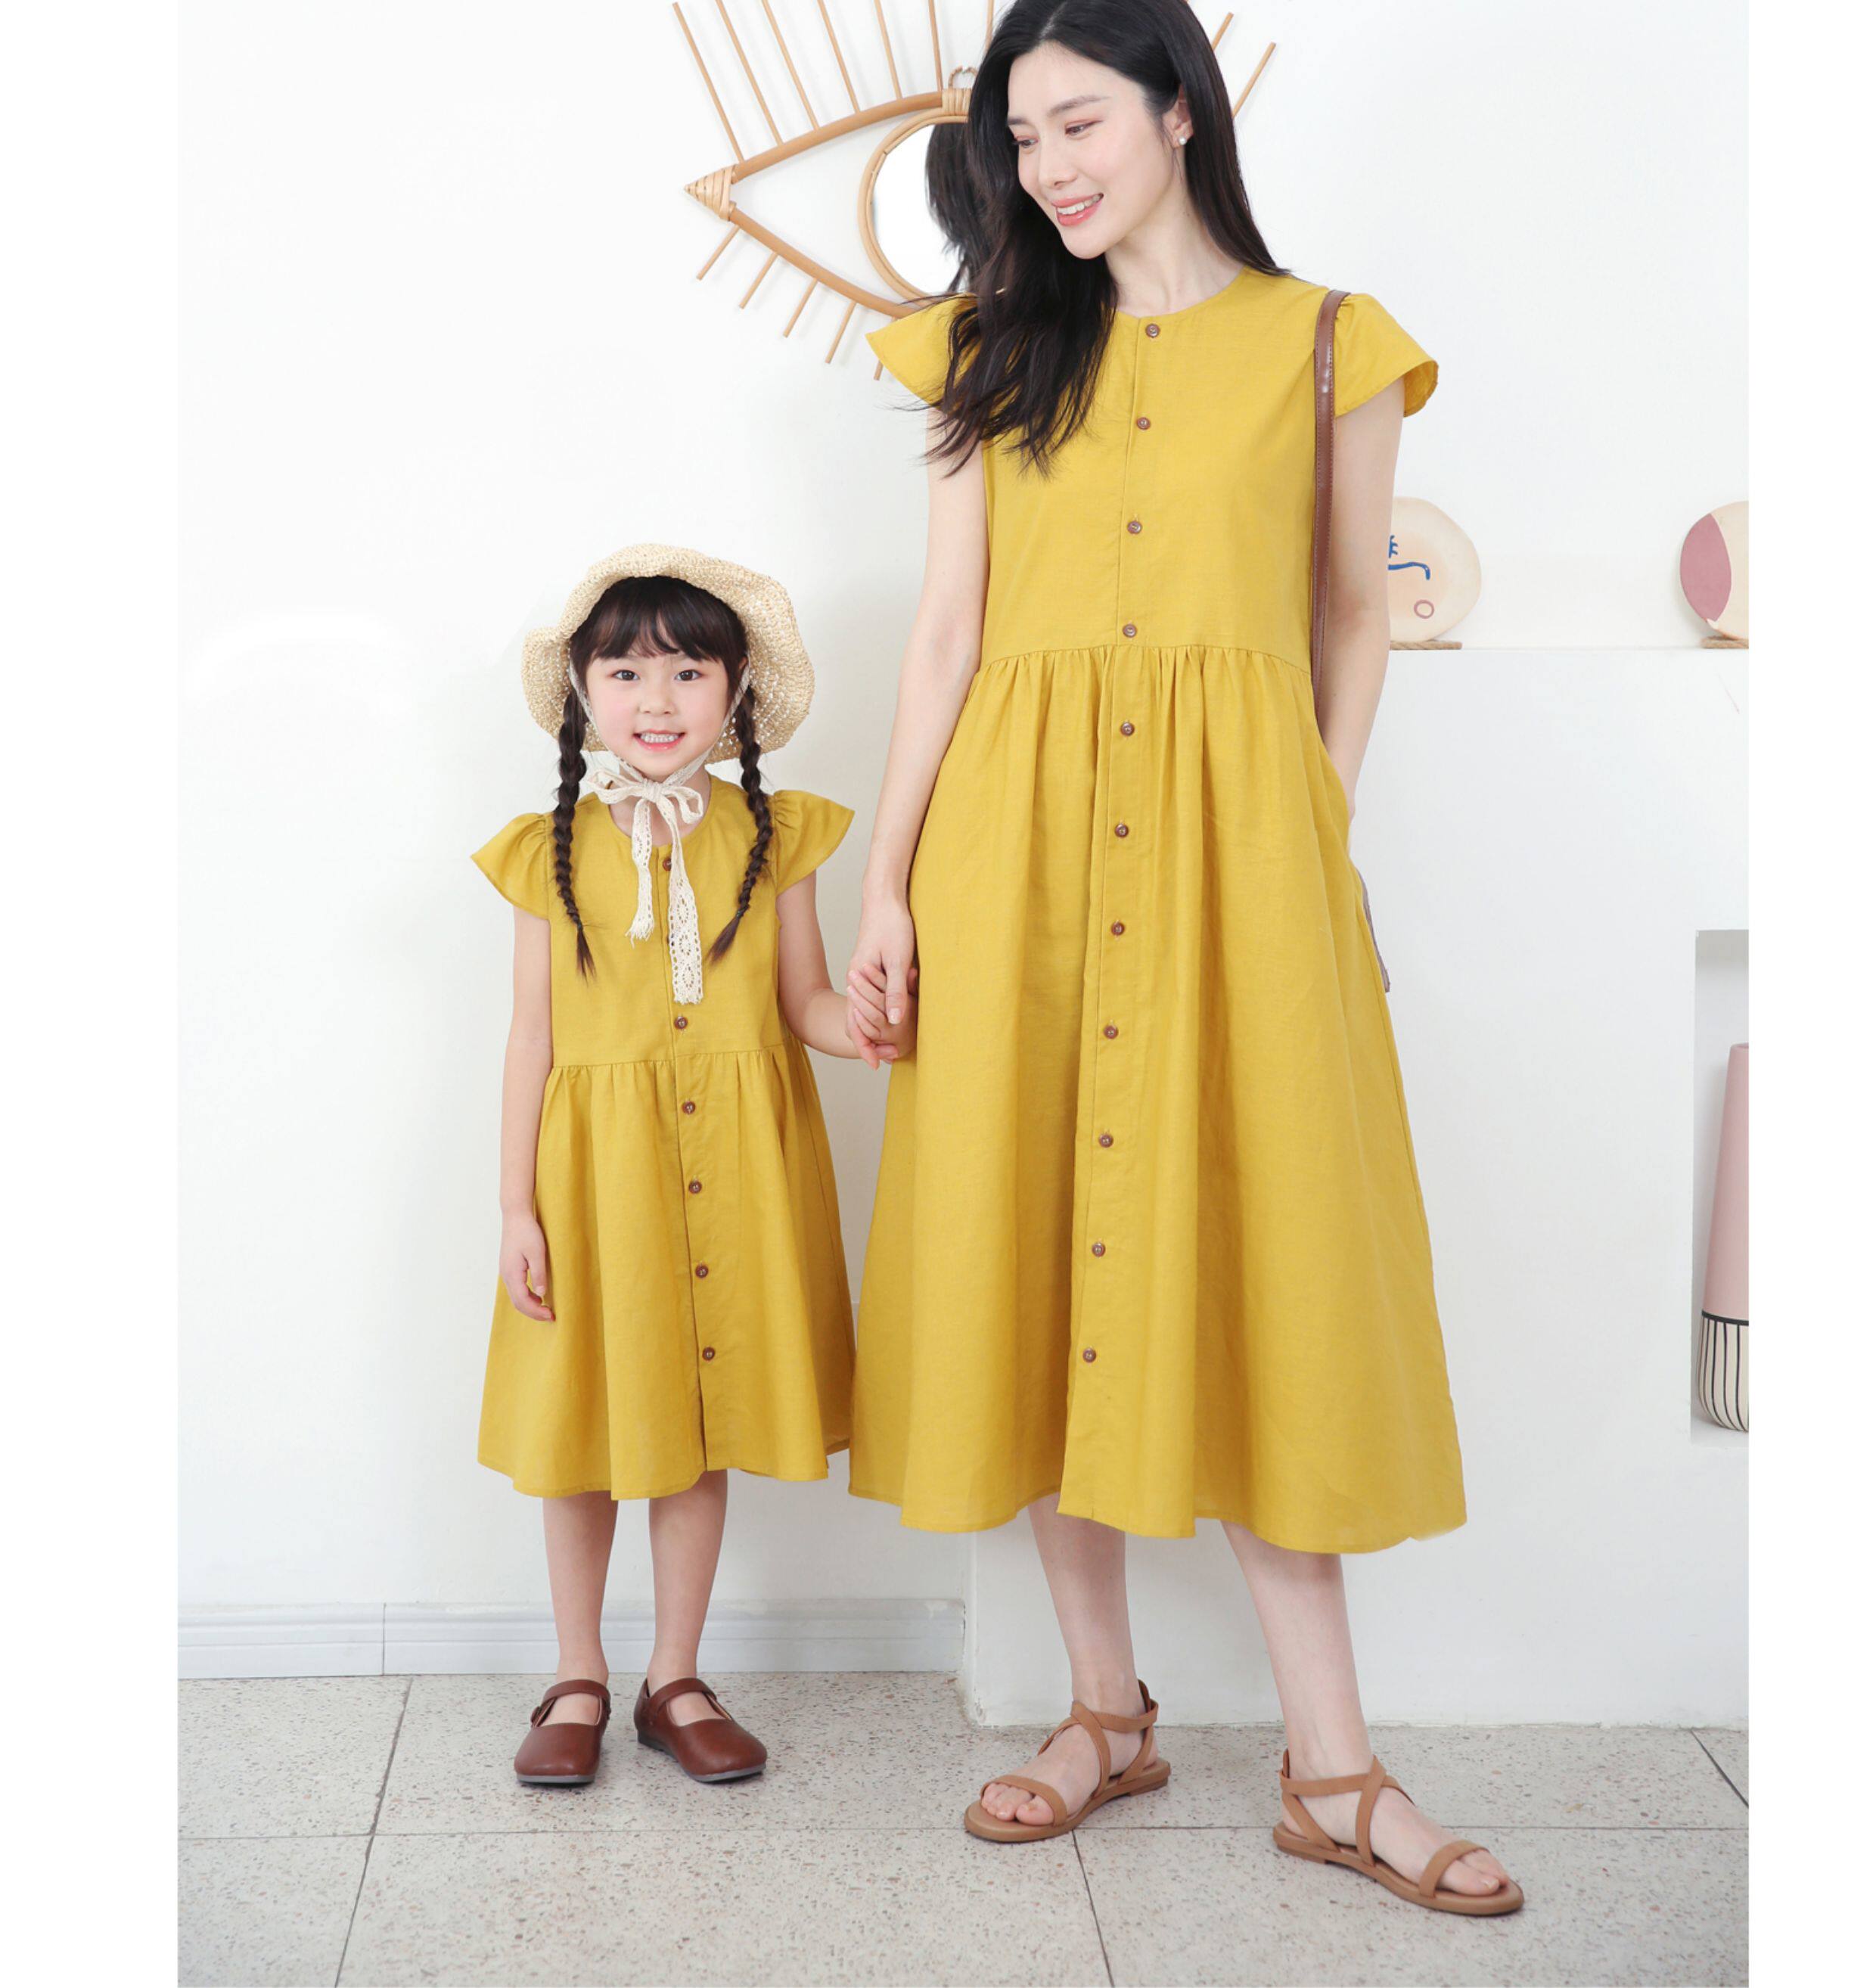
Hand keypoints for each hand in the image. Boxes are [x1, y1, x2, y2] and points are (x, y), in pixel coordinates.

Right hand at [500, 1213, 552, 1320]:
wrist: (515, 1216)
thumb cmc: (527, 1232)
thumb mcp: (537, 1252)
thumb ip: (539, 1274)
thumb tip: (542, 1294)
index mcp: (512, 1274)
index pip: (523, 1301)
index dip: (536, 1312)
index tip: (551, 1315)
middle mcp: (506, 1275)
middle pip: (517, 1303)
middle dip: (533, 1312)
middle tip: (550, 1316)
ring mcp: (506, 1272)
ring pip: (516, 1297)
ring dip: (530, 1306)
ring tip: (545, 1309)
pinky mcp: (509, 1268)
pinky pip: (516, 1289)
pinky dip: (526, 1297)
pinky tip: (538, 1296)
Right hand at [846, 896, 917, 1071]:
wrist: (884, 900)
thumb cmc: (893, 925)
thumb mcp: (899, 959)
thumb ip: (895, 990)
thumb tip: (894, 1020)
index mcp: (858, 979)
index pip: (856, 1022)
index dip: (866, 1046)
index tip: (876, 1065)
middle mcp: (855, 979)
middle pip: (857, 1020)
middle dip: (870, 1043)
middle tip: (886, 1062)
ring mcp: (860, 974)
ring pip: (863, 1010)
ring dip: (874, 1030)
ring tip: (889, 1048)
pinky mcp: (869, 969)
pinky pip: (870, 998)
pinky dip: (877, 1014)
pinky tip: (890, 1020)